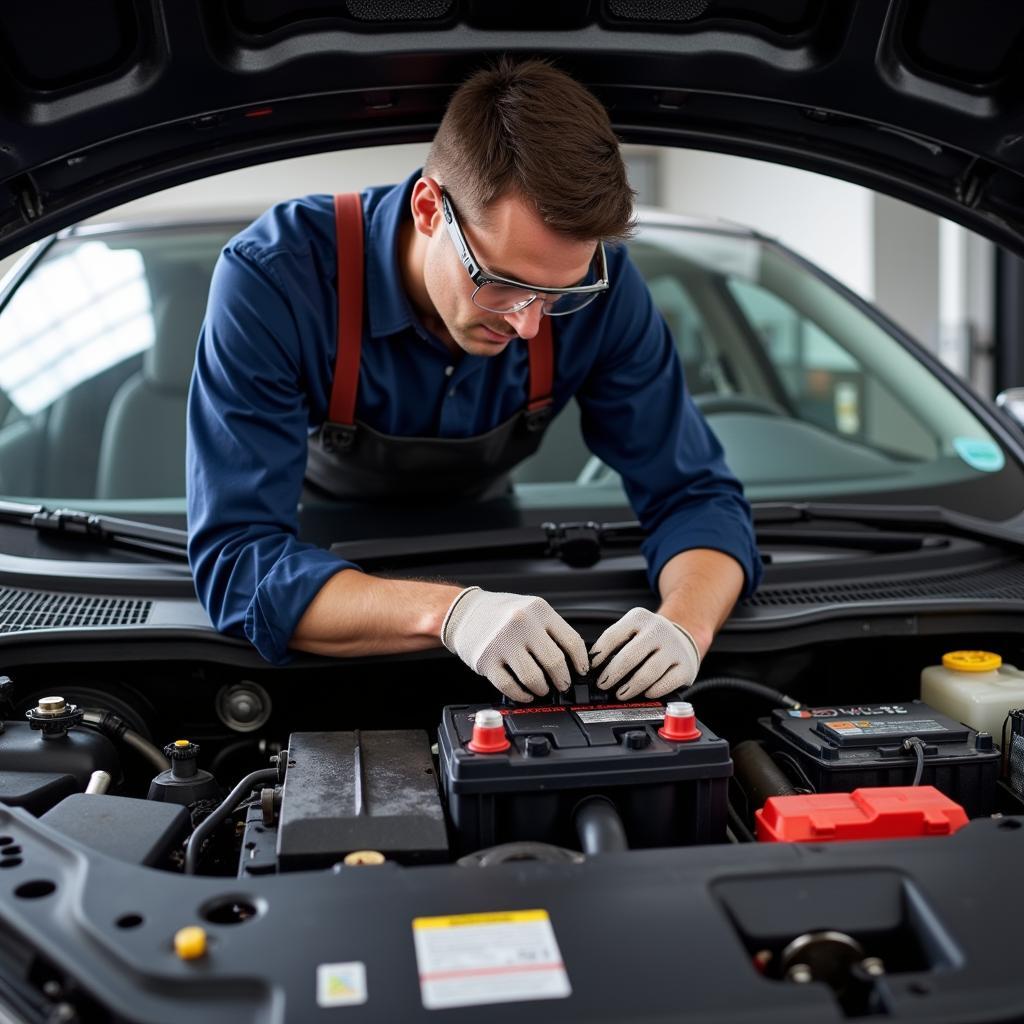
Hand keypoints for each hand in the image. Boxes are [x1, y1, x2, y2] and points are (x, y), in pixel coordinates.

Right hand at [441, 587, 588, 702]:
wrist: (463, 611)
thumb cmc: (500, 612)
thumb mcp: (530, 609)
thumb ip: (550, 629)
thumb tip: (574, 659)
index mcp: (538, 610)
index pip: (571, 641)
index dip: (581, 662)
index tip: (581, 671)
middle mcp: (521, 624)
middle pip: (555, 662)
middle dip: (563, 680)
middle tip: (563, 684)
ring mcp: (502, 643)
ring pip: (534, 678)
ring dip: (543, 689)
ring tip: (543, 689)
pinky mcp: (486, 661)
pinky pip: (510, 686)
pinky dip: (522, 695)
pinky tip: (525, 694)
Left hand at [590, 607, 700, 700]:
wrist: (682, 638)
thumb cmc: (650, 639)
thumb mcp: (632, 630)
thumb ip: (615, 643)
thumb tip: (594, 666)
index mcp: (639, 618)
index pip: (612, 636)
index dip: (599, 655)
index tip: (591, 667)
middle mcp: (658, 630)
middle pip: (629, 656)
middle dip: (612, 674)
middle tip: (603, 684)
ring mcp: (674, 648)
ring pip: (648, 672)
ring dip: (631, 687)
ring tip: (621, 693)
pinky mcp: (685, 666)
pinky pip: (666, 683)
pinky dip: (653, 691)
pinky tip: (645, 693)